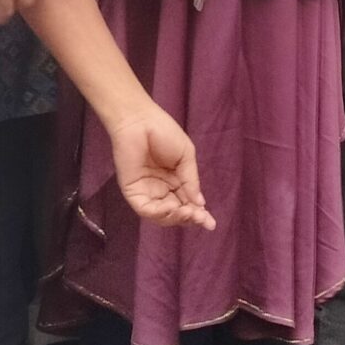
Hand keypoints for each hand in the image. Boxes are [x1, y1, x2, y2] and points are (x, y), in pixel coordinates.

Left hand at [106, 106, 215, 231]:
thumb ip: (191, 181)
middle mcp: (161, 190)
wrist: (140, 121)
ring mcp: (147, 192)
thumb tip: (200, 204)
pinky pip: (146, 210)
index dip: (199, 214)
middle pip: (176, 213)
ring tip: (187, 212)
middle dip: (189, 218)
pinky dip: (159, 213)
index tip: (211, 224)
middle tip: (199, 218)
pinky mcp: (133, 192)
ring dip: (176, 218)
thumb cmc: (164, 132)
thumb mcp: (186, 156)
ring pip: (162, 216)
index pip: (188, 203)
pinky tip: (170, 207)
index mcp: (175, 181)